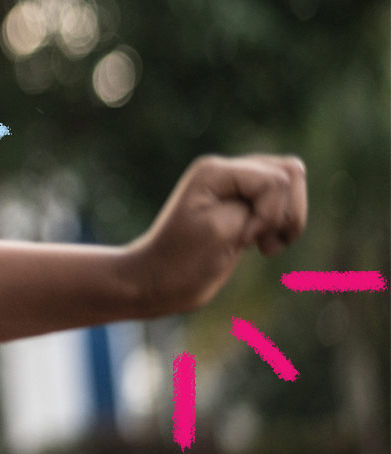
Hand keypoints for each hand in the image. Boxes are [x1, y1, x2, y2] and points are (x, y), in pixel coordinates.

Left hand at [122, 154, 306, 315]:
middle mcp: (227, 171)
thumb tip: (285, 180)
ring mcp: (237, 187)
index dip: (269, 213)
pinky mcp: (245, 207)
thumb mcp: (222, 228)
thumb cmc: (184, 260)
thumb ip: (258, 202)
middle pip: (290, 173)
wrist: (159, 282)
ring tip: (265, 245)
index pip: (275, 180)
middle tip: (260, 240)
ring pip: (293, 185)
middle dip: (286, 212)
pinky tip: (265, 246)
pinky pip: (285, 203)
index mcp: (215, 171)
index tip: (244, 237)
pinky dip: (285, 226)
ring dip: (289, 219)